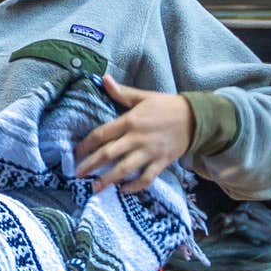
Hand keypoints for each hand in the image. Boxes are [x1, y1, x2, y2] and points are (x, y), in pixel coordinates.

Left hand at [73, 79, 194, 194]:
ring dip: (108, 180)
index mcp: (130, 121)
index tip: (75, 153)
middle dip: (91, 165)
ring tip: (94, 189)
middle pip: (109, 154)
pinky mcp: (161, 162)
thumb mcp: (143, 96)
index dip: (86, 145)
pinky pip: (146, 178)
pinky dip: (135, 186)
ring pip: (125, 169)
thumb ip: (121, 92)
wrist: (195, 118)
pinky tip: (124, 191)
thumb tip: (103, 79)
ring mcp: (149, 152)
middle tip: (77, 174)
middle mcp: (137, 138)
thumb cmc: (166, 106)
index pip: (102, 134)